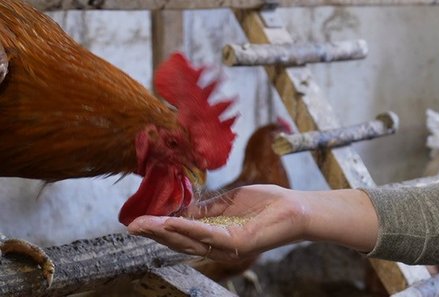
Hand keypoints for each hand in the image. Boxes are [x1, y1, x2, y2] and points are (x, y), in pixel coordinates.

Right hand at [127, 184, 310, 261]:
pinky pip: (210, 235)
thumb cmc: (267, 203)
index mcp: (215, 235)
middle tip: (132, 225)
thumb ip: (206, 207)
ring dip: (165, 232)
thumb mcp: (229, 201)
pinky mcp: (239, 242)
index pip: (181, 235)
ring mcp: (228, 246)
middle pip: (180, 242)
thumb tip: (180, 207)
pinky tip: (173, 221)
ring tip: (144, 224)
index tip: (137, 221)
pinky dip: (190, 228)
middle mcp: (219, 246)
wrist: (297, 207)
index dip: (159, 228)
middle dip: (154, 233)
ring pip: (190, 241)